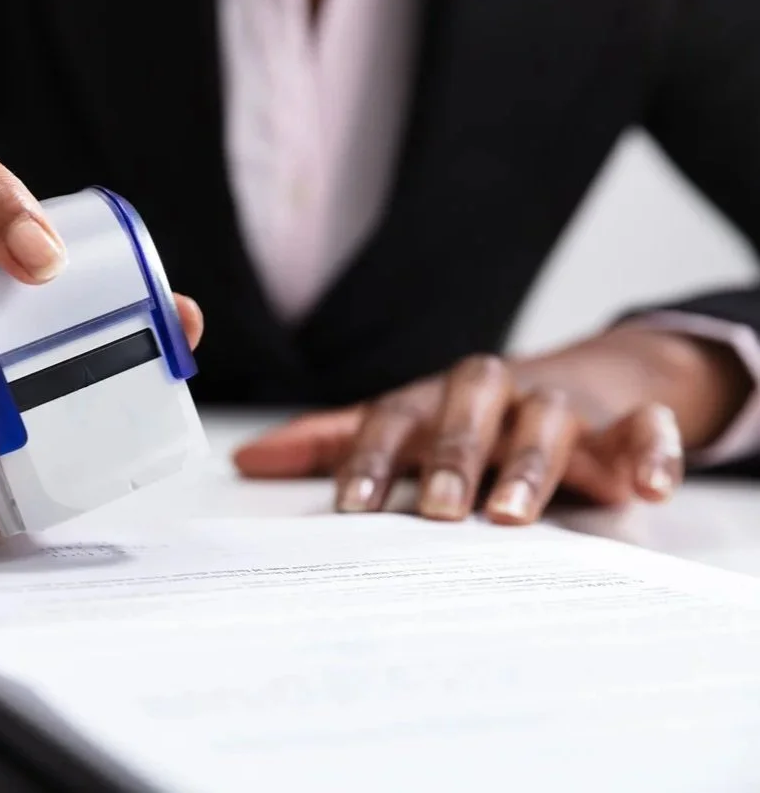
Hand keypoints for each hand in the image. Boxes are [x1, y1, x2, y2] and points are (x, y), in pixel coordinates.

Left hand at [234, 327, 751, 523]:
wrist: (575, 385)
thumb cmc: (466, 423)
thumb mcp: (400, 430)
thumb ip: (331, 445)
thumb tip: (247, 460)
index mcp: (432, 401)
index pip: (392, 420)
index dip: (370, 460)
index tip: (350, 509)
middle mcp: (493, 397)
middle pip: (469, 408)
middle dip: (450, 456)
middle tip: (435, 510)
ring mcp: (559, 409)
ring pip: (546, 420)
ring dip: (529, 464)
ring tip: (510, 514)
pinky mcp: (623, 427)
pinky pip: (644, 430)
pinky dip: (651, 452)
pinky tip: (649, 487)